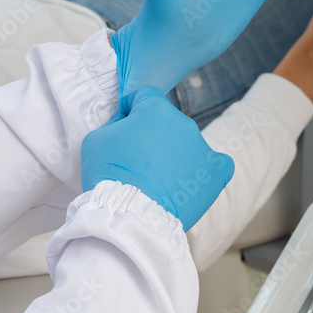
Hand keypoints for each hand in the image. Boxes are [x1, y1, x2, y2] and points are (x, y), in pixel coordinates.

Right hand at [80, 86, 234, 231]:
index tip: (122, 132)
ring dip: (175, 154)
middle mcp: (184, 121)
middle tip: (137, 162)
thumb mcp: (96, 138)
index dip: (130, 112)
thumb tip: (127, 123)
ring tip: (157, 180)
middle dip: (153, 135)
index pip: (144, 97)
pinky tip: (190, 181)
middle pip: (167, 121)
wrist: (130, 215)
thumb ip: (114, 123)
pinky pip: (216, 164)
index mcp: (156, 107)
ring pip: (187, 143)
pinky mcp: (216, 172)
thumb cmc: (108, 173)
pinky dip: (204, 171)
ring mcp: (203, 146)